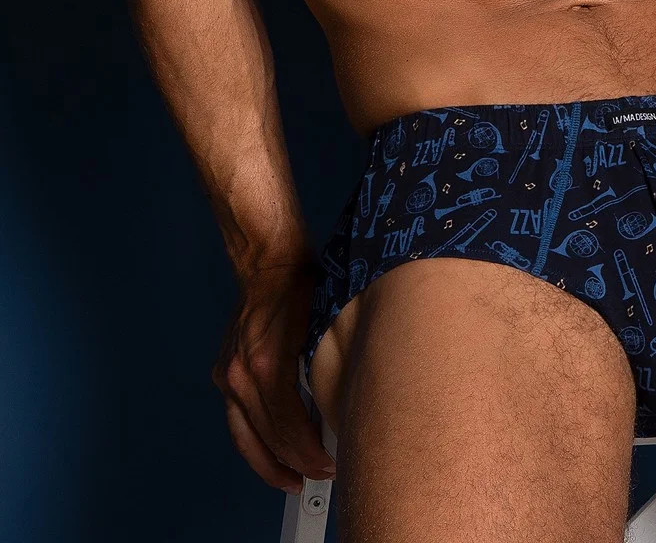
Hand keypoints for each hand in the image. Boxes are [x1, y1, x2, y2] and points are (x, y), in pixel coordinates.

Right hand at [211, 259, 336, 494]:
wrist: (268, 259)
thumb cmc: (302, 285)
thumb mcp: (326, 325)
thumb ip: (328, 370)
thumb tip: (347, 407)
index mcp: (267, 366)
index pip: (288, 429)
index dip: (310, 454)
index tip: (330, 465)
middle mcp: (241, 375)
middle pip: (267, 437)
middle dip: (295, 463)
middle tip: (320, 474)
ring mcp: (229, 374)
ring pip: (245, 436)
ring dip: (267, 463)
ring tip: (292, 479)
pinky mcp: (224, 371)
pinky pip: (236, 419)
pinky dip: (252, 440)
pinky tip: (269, 452)